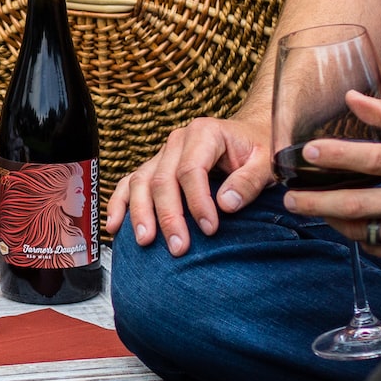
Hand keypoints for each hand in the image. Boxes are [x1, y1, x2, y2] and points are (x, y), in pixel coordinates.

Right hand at [107, 115, 274, 254]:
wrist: (250, 135)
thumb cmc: (258, 149)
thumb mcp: (266, 161)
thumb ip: (249, 181)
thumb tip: (226, 204)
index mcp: (204, 133)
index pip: (191, 170)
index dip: (198, 202)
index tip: (210, 229)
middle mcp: (177, 142)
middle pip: (162, 180)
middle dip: (169, 216)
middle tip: (179, 247)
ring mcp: (162, 155)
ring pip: (141, 183)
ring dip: (140, 214)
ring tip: (145, 241)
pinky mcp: (154, 168)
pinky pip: (130, 184)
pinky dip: (119, 204)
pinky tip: (114, 226)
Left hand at [283, 91, 380, 263]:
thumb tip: (350, 97)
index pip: (372, 159)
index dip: (336, 156)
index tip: (306, 153)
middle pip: (357, 205)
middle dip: (316, 203)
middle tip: (291, 199)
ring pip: (365, 232)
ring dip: (335, 222)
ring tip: (316, 210)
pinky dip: (362, 239)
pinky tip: (350, 226)